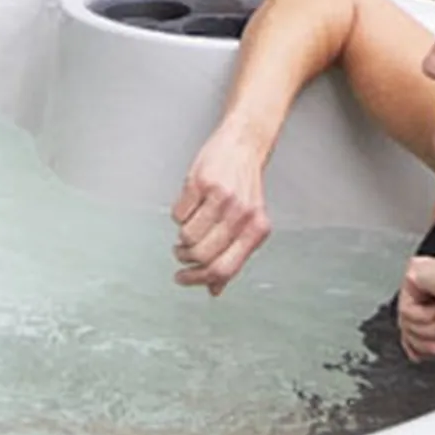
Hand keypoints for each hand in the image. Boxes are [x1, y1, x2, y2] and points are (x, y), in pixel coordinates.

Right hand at [170, 125, 272, 292]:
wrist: (243, 146)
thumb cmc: (244, 186)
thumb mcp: (248, 223)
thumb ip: (233, 256)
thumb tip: (214, 289)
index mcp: (257, 230)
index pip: (225, 268)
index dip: (199, 279)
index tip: (184, 279)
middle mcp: (241, 215)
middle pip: (202, 255)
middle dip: (185, 258)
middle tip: (181, 254)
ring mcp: (221, 198)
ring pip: (187, 236)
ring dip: (181, 237)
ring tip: (187, 228)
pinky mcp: (200, 182)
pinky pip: (178, 214)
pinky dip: (178, 215)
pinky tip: (190, 206)